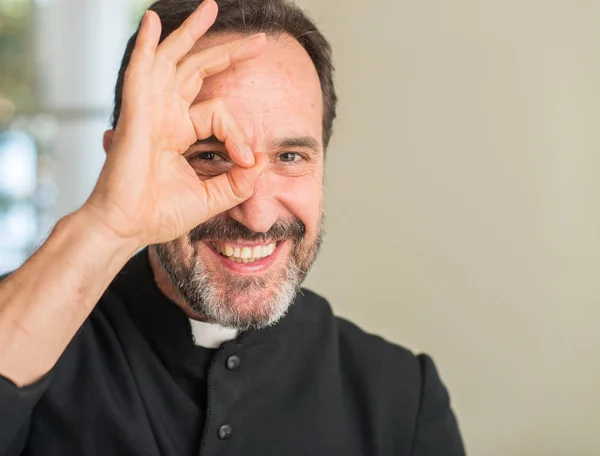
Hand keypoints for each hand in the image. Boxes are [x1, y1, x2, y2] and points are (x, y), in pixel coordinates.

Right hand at [82, 0, 267, 246]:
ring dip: (190, 33)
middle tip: (259, 40)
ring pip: (172, 60)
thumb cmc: (159, 214)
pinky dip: (146, 46)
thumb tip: (262, 161)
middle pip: (197, 71)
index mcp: (179, 133)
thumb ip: (238, 181)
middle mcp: (164, 116)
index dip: (239, 134)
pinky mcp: (136, 114)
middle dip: (227, 52)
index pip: (220, 114)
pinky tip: (153, 22)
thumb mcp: (211, 197)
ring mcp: (149, 111)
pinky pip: (141, 72)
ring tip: (211, 8)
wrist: (129, 228)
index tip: (248, 161)